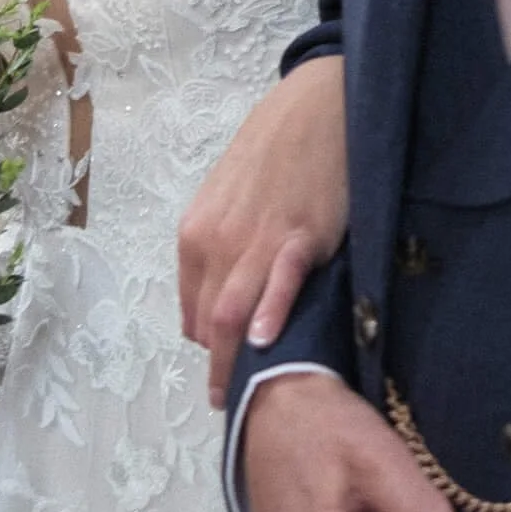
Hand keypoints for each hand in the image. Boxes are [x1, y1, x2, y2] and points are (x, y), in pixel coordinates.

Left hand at [180, 54, 347, 407]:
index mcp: (195, 234)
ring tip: (252, 400)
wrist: (317, 105)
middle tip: (240, 407)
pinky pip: (278, 282)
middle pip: (210, 323)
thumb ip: (225, 247)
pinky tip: (270, 342)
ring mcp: (256, 239)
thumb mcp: (232, 199)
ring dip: (237, 363)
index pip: (193, 311)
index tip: (226, 375)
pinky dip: (271, 314)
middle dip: (221, 369)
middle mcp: (215, 241)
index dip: (208, 349)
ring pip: (234, 313)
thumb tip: (230, 302)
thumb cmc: (276, 150)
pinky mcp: (299, 234)